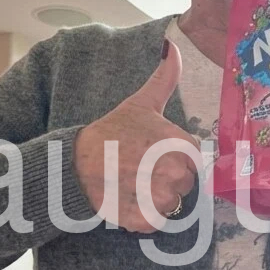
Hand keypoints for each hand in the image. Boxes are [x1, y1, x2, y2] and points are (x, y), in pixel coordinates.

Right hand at [73, 40, 198, 231]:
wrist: (76, 163)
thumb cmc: (111, 133)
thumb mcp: (141, 103)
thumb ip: (164, 78)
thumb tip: (172, 46)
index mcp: (181, 145)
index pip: (193, 162)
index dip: (173, 160)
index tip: (153, 155)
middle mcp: (176, 172)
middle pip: (185, 185)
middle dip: (165, 180)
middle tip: (140, 170)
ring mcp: (160, 198)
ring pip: (172, 205)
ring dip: (155, 199)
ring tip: (132, 184)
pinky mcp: (144, 219)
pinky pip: (156, 222)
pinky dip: (143, 216)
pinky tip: (127, 199)